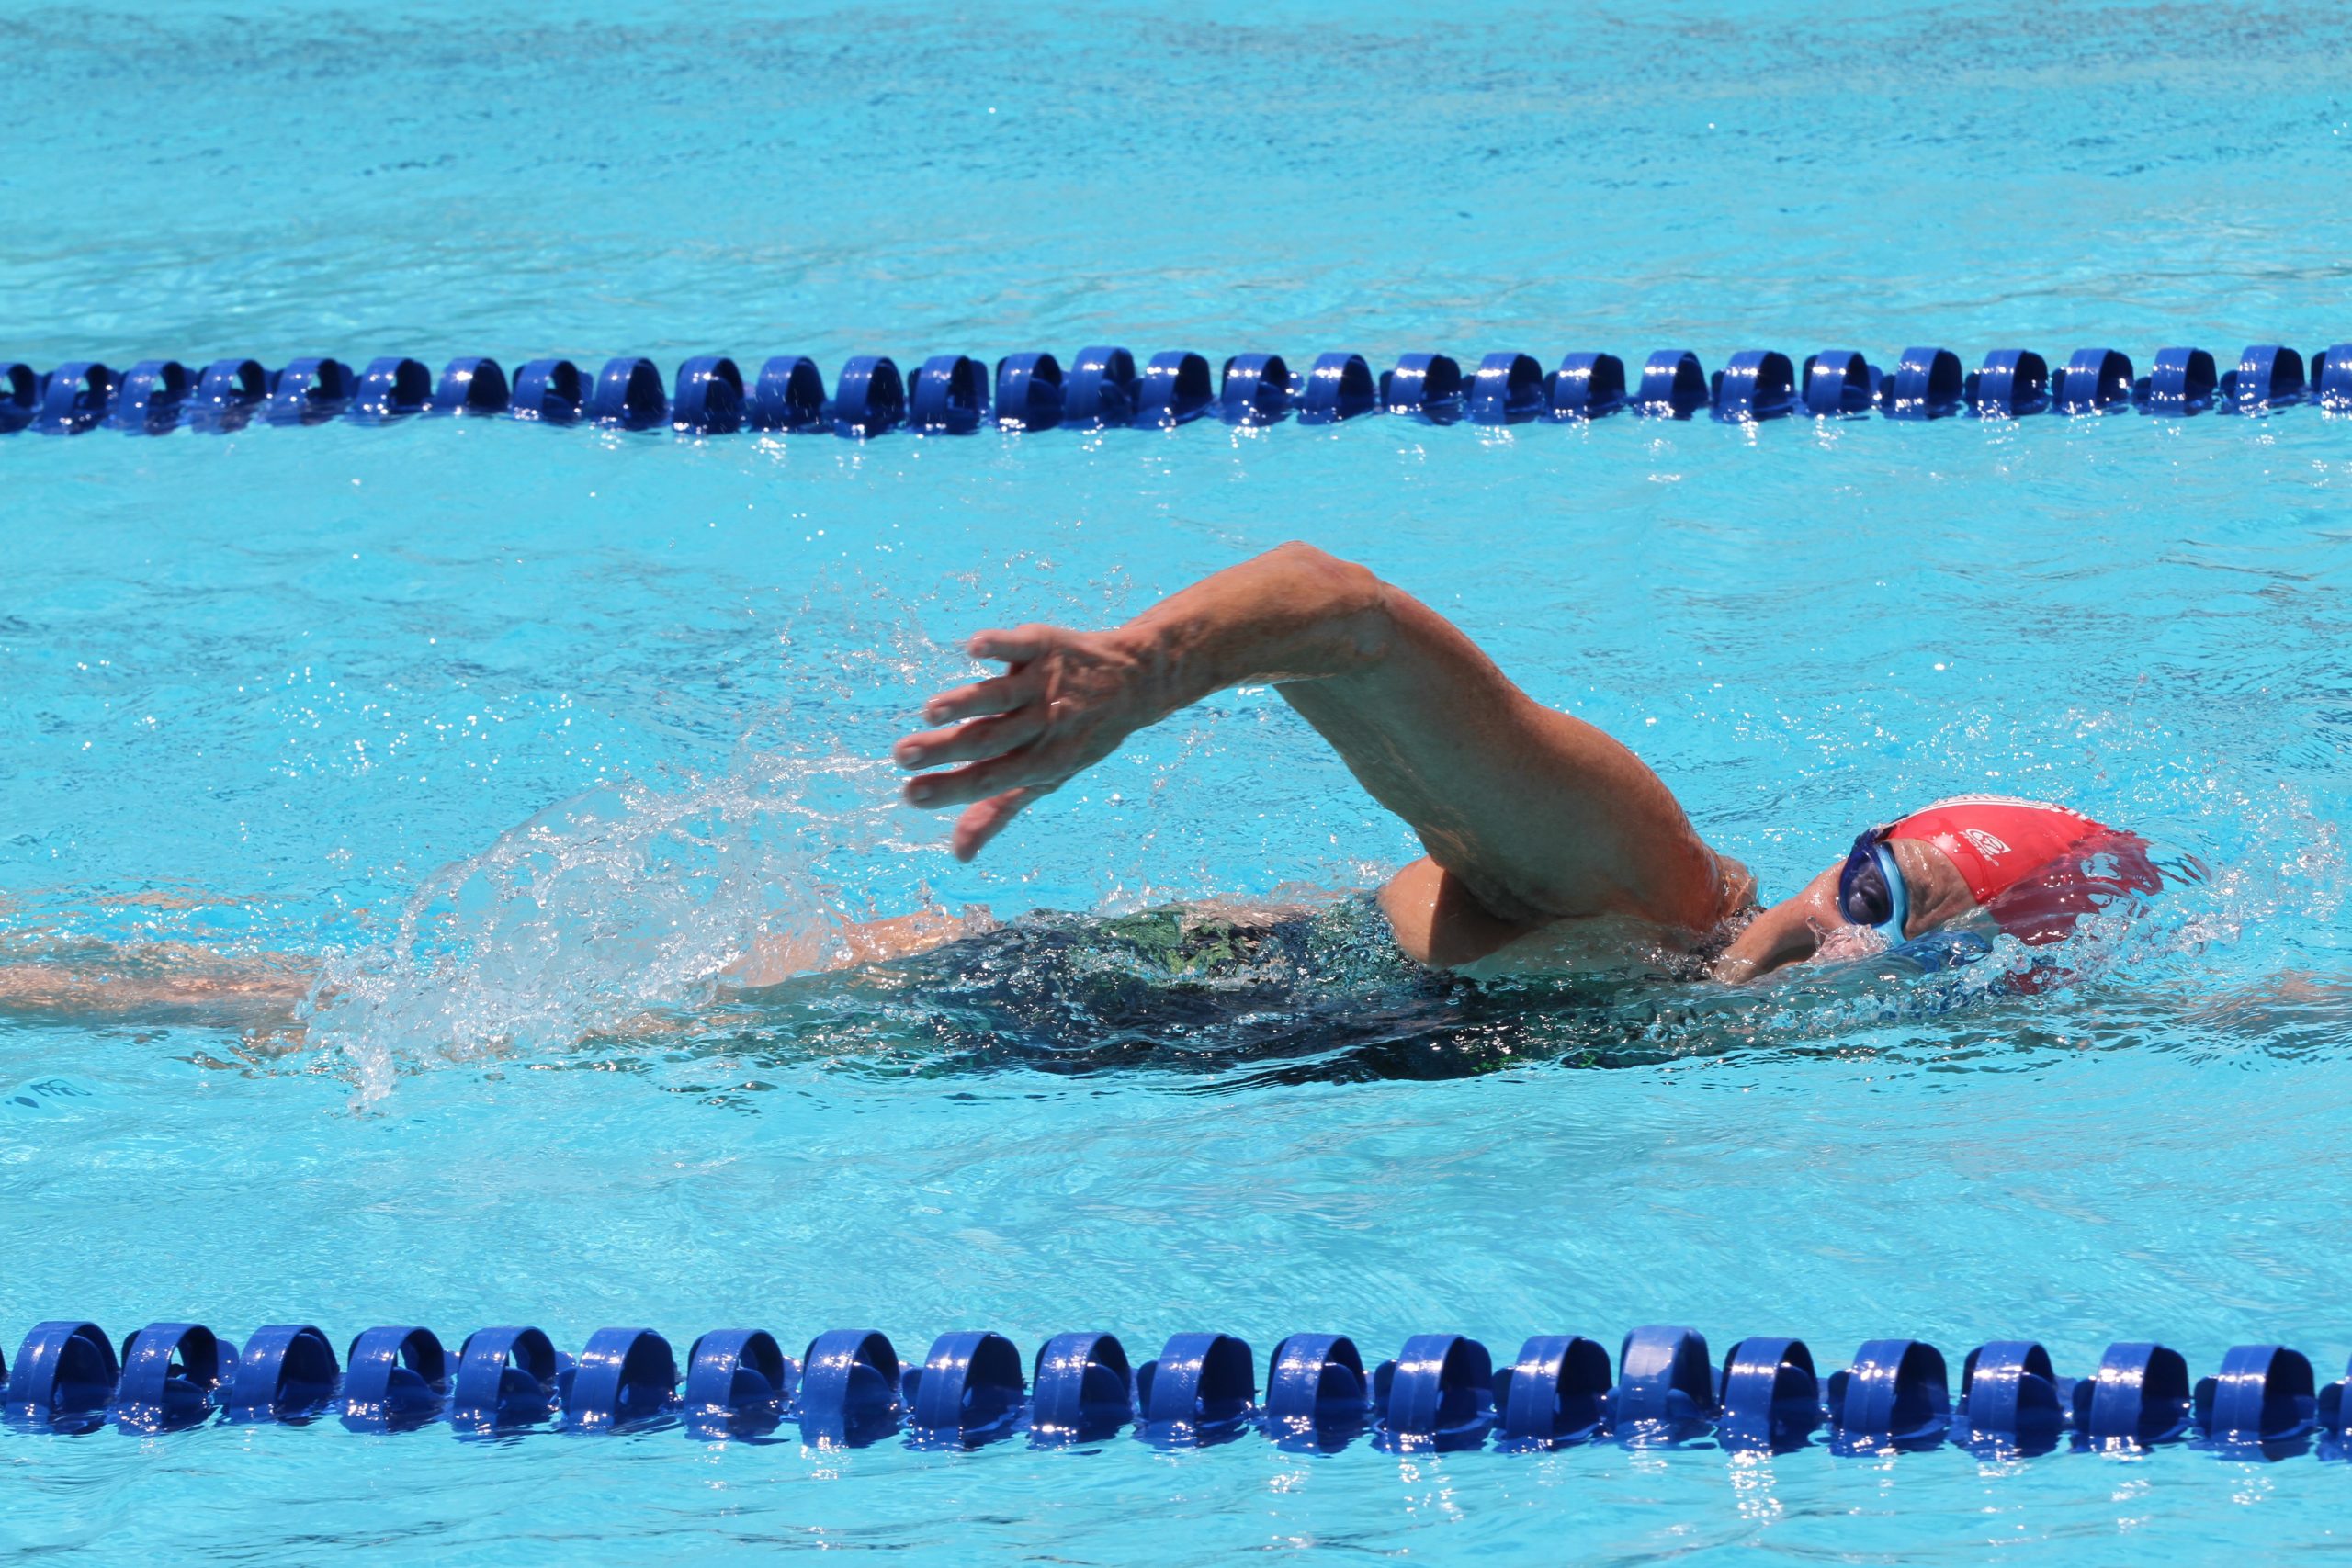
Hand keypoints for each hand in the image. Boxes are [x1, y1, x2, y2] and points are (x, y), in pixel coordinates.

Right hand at [893, 623, 1161, 859]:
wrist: (1135, 682)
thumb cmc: (1078, 738)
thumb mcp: (1045, 779)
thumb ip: (998, 811)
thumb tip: (959, 855)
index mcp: (1040, 762)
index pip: (989, 779)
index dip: (950, 789)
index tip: (909, 794)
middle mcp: (1042, 724)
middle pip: (988, 739)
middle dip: (945, 749)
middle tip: (901, 755)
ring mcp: (1042, 684)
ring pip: (1001, 697)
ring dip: (966, 702)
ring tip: (932, 712)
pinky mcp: (1043, 647)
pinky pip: (1019, 647)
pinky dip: (998, 645)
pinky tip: (974, 648)